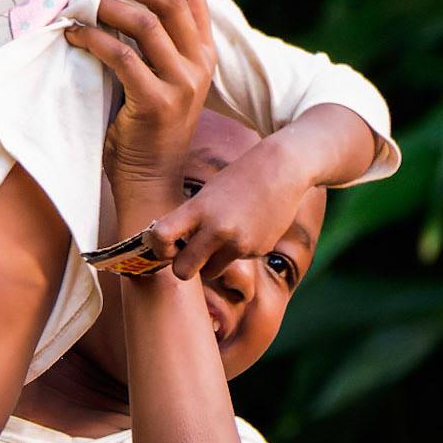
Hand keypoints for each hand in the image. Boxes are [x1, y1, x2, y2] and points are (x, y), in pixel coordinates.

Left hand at [65, 0, 215, 238]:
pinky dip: (94, 38)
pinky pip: (122, 56)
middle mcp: (199, 65)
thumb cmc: (145, 132)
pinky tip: (74, 36)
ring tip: (80, 5)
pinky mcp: (156, 104)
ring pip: (146, 22)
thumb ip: (154, 47)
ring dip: (107, 6)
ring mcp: (182, 85)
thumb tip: (115, 2)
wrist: (150, 183)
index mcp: (204, 55)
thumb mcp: (162, 82)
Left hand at [150, 105, 366, 278]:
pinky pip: (235, 262)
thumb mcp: (207, 194)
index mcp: (199, 209)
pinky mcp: (257, 250)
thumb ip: (189, 220)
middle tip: (188, 256)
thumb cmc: (239, 179)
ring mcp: (239, 243)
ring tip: (220, 239)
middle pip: (182, 271)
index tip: (166, 246)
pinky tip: (247, 229)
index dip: (159, 247)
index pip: (161, 236)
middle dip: (182, 267)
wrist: (283, 169)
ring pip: (209, 273)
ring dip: (209, 263)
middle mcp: (217, 229)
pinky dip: (235, 252)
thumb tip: (169, 250)